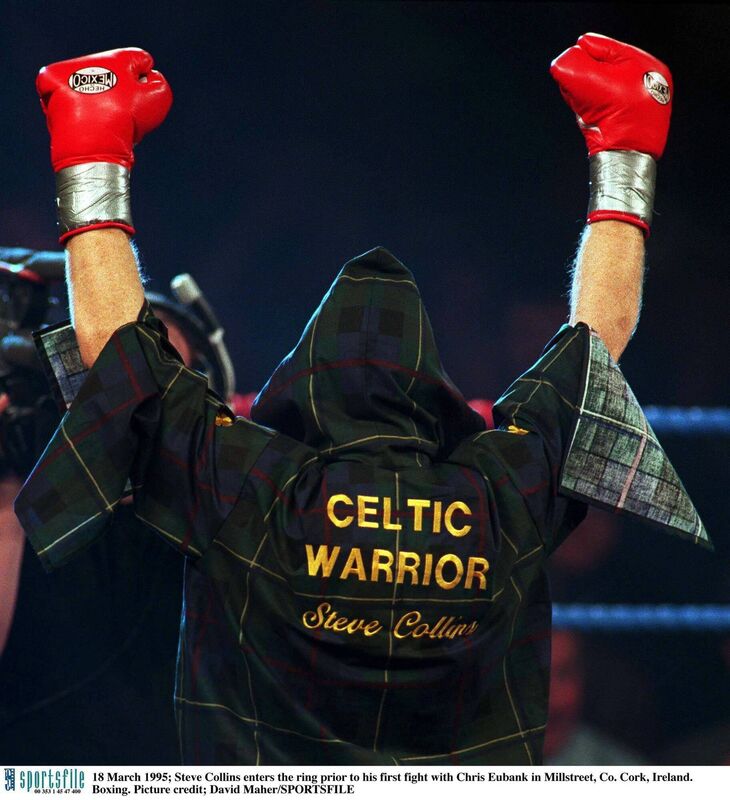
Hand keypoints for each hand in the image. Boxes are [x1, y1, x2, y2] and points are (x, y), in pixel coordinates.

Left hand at [37, 47, 171, 170]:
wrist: (90, 144)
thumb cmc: (125, 123)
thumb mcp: (156, 102)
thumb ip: (159, 84)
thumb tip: (149, 77)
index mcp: (117, 59)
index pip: (141, 61)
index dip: (147, 82)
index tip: (141, 102)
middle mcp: (92, 59)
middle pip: (113, 76)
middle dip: (121, 93)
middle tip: (122, 117)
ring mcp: (67, 71)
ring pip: (91, 86)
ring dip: (99, 101)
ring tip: (102, 122)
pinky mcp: (49, 84)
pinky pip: (68, 95)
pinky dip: (75, 106)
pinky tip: (83, 119)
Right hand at [550, 33, 671, 159]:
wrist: (627, 157)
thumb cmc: (619, 118)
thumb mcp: (592, 83)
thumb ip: (573, 67)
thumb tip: (560, 64)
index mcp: (646, 65)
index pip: (607, 48)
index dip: (585, 52)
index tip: (571, 57)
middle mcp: (645, 82)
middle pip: (603, 68)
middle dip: (584, 76)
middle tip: (573, 83)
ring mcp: (637, 104)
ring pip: (601, 88)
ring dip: (584, 93)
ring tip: (580, 102)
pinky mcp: (626, 122)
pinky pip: (602, 106)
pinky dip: (589, 107)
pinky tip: (586, 115)